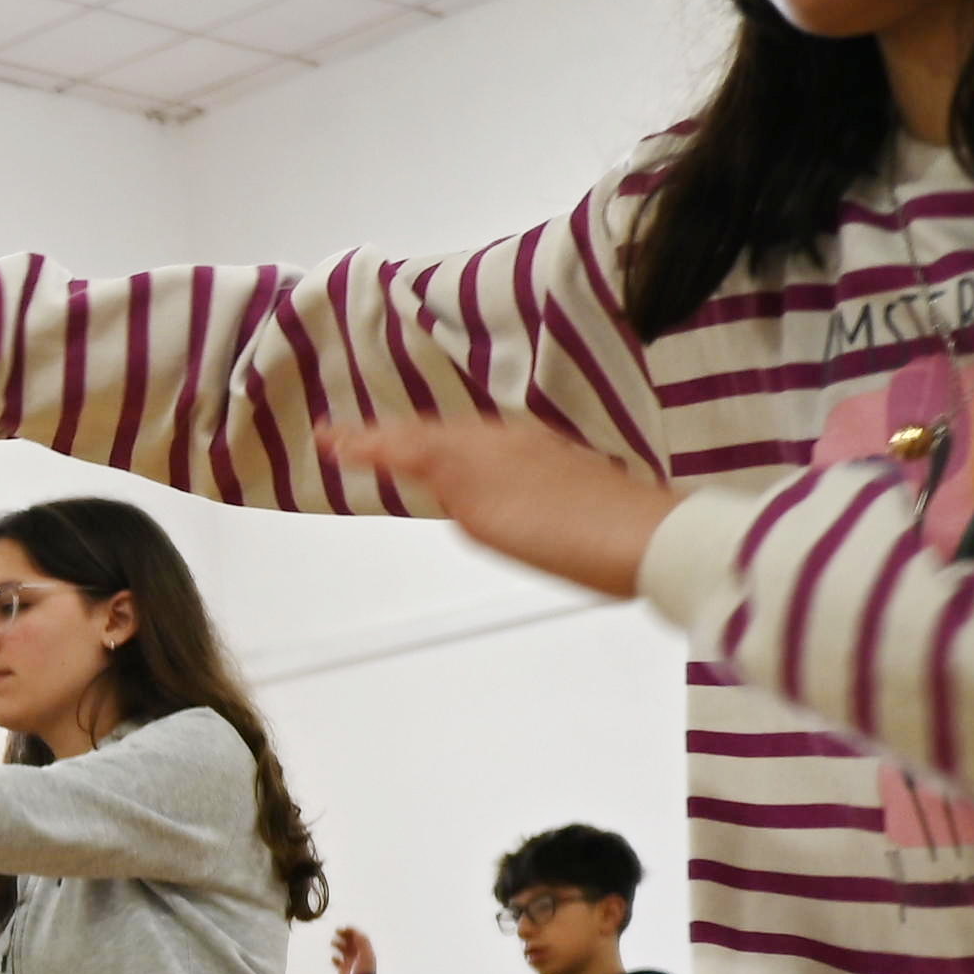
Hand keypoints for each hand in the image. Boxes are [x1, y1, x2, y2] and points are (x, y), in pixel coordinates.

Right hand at [314, 413, 675, 598]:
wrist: (648, 541)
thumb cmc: (567, 534)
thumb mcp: (483, 516)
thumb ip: (442, 481)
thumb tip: (414, 461)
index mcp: (478, 446)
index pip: (405, 440)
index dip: (364, 441)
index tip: (325, 439)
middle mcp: (505, 439)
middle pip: (434, 432)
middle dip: (392, 436)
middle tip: (356, 442)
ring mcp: (537, 452)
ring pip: (464, 440)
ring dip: (428, 444)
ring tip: (402, 455)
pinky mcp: (562, 471)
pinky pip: (492, 452)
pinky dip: (464, 457)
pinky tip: (473, 475)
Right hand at [329, 925, 375, 973]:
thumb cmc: (363, 972)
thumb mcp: (366, 954)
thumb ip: (362, 942)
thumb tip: (355, 932)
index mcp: (366, 952)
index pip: (359, 938)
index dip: (353, 931)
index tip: (344, 927)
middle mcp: (359, 956)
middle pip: (351, 942)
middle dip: (344, 935)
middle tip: (337, 931)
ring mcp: (351, 963)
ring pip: (344, 950)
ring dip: (338, 944)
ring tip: (333, 942)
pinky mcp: (344, 970)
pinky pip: (338, 962)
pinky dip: (335, 958)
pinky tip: (334, 958)